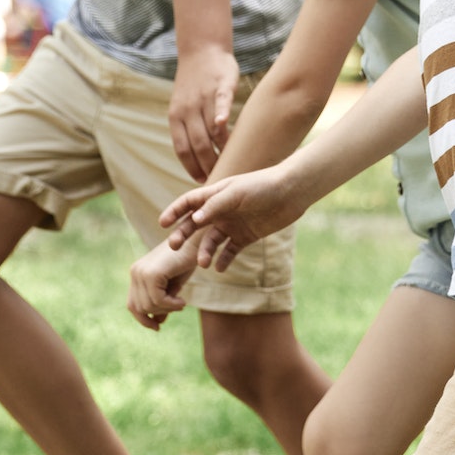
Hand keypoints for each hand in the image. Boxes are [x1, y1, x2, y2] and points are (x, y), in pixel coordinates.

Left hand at [126, 239, 200, 330]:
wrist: (197, 241)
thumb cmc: (186, 261)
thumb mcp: (172, 286)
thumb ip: (162, 302)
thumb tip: (156, 323)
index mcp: (137, 273)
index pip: (132, 304)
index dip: (143, 320)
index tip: (157, 327)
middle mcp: (135, 272)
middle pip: (139, 308)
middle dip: (159, 313)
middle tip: (177, 306)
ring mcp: (141, 272)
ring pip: (148, 306)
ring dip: (167, 310)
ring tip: (180, 302)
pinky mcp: (152, 273)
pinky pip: (158, 300)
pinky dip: (171, 305)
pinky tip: (182, 301)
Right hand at [158, 163, 303, 273]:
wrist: (291, 193)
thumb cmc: (262, 186)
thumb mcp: (236, 193)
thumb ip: (214, 206)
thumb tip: (193, 221)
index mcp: (215, 194)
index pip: (189, 203)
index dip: (175, 211)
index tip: (162, 223)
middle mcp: (220, 211)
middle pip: (195, 225)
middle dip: (183, 235)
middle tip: (173, 247)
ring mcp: (232, 224)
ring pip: (211, 242)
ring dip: (204, 252)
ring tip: (203, 263)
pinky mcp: (245, 237)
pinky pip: (229, 252)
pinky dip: (223, 260)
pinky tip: (219, 268)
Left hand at [168, 46, 237, 180]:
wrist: (201, 51)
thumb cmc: (195, 85)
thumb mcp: (184, 108)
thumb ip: (190, 130)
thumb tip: (200, 160)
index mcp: (176, 117)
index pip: (182, 149)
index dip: (192, 168)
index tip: (203, 182)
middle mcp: (187, 109)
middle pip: (198, 144)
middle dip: (209, 165)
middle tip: (220, 179)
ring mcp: (203, 97)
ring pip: (211, 129)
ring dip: (221, 149)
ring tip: (232, 163)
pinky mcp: (220, 85)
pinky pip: (220, 103)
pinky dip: (221, 115)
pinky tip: (224, 127)